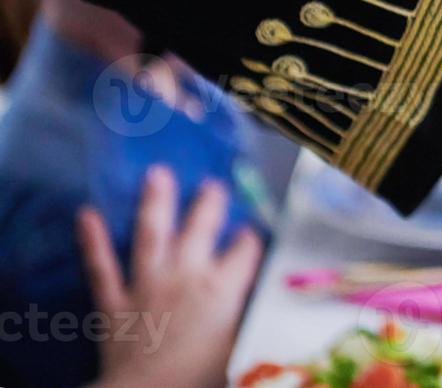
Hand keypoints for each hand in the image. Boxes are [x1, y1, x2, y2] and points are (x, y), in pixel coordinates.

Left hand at [81, 167, 262, 387]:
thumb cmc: (201, 378)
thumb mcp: (239, 349)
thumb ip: (244, 320)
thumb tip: (256, 307)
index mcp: (224, 288)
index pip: (245, 251)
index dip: (250, 240)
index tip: (251, 233)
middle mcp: (187, 276)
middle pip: (202, 229)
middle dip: (209, 204)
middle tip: (213, 185)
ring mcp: (148, 285)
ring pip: (152, 234)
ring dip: (156, 202)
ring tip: (158, 174)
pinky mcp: (114, 301)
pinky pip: (101, 266)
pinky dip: (93, 240)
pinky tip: (86, 214)